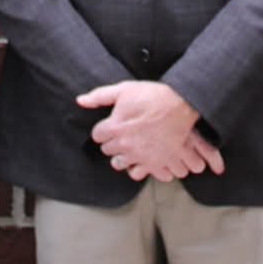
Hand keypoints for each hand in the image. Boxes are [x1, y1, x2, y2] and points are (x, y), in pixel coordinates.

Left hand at [76, 81, 223, 182]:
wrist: (182, 105)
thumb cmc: (153, 96)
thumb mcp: (125, 89)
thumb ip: (100, 96)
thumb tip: (80, 101)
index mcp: (114, 127)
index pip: (97, 135)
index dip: (104, 129)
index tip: (111, 125)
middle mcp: (124, 145)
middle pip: (107, 151)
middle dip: (112, 142)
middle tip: (122, 134)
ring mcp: (140, 156)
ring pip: (120, 164)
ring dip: (123, 157)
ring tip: (130, 148)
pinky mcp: (155, 163)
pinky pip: (140, 174)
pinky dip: (139, 168)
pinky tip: (142, 159)